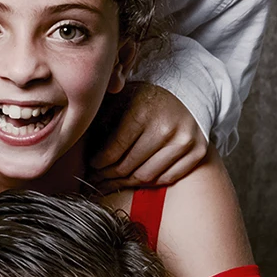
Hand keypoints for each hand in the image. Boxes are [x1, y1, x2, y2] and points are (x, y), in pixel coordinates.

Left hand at [90, 83, 207, 189]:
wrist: (189, 92)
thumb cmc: (149, 97)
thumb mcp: (124, 97)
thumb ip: (104, 117)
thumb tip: (79, 142)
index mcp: (143, 112)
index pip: (114, 150)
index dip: (98, 163)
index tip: (92, 166)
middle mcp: (165, 128)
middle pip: (128, 167)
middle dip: (108, 176)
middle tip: (97, 180)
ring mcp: (184, 142)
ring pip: (146, 177)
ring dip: (126, 183)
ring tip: (111, 183)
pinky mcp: (197, 152)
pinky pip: (166, 178)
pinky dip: (149, 182)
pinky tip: (135, 180)